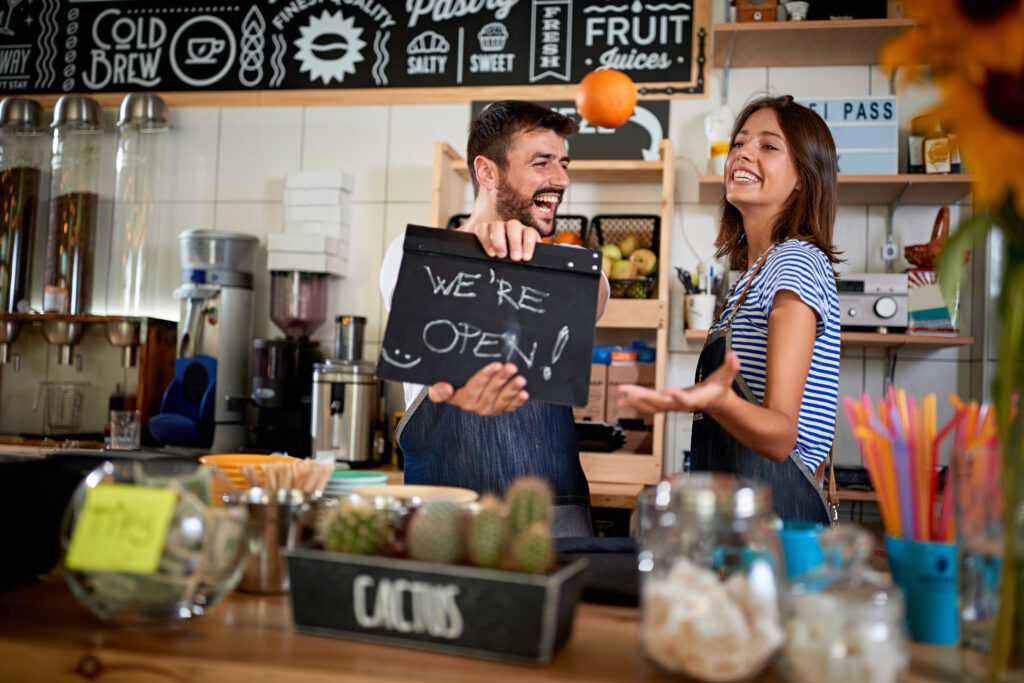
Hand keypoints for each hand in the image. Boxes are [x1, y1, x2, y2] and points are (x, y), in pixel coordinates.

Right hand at [427, 362, 528, 415]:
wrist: (457, 392)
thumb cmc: (451, 384)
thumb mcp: (438, 385)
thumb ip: (438, 390)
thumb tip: (445, 388)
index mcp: (461, 399)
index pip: (473, 388)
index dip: (485, 377)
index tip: (495, 365)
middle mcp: (475, 407)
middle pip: (490, 392)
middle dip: (502, 379)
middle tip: (511, 367)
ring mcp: (489, 409)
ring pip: (502, 400)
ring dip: (512, 390)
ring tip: (521, 379)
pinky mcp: (499, 410)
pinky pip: (510, 407)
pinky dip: (518, 401)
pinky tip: (524, 394)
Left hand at [458, 219, 539, 261]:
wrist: (514, 262)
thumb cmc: (493, 258)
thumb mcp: (477, 254)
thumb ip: (462, 247)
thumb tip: (445, 244)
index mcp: (487, 232)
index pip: (482, 228)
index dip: (485, 239)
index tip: (490, 253)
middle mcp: (501, 227)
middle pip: (498, 226)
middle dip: (499, 240)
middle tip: (501, 255)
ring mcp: (516, 229)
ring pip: (514, 226)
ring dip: (515, 242)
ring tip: (515, 258)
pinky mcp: (530, 234)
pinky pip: (530, 233)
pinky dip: (529, 244)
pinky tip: (526, 256)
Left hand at [617, 351, 740, 414]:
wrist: (716, 402)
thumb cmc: (720, 388)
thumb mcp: (727, 377)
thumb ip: (731, 366)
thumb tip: (734, 355)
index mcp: (697, 399)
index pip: (687, 399)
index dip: (678, 396)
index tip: (667, 391)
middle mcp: (682, 404)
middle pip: (662, 403)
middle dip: (646, 398)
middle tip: (630, 392)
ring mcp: (673, 406)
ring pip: (652, 406)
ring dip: (636, 401)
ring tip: (621, 395)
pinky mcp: (666, 405)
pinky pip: (649, 406)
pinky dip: (636, 403)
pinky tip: (622, 401)